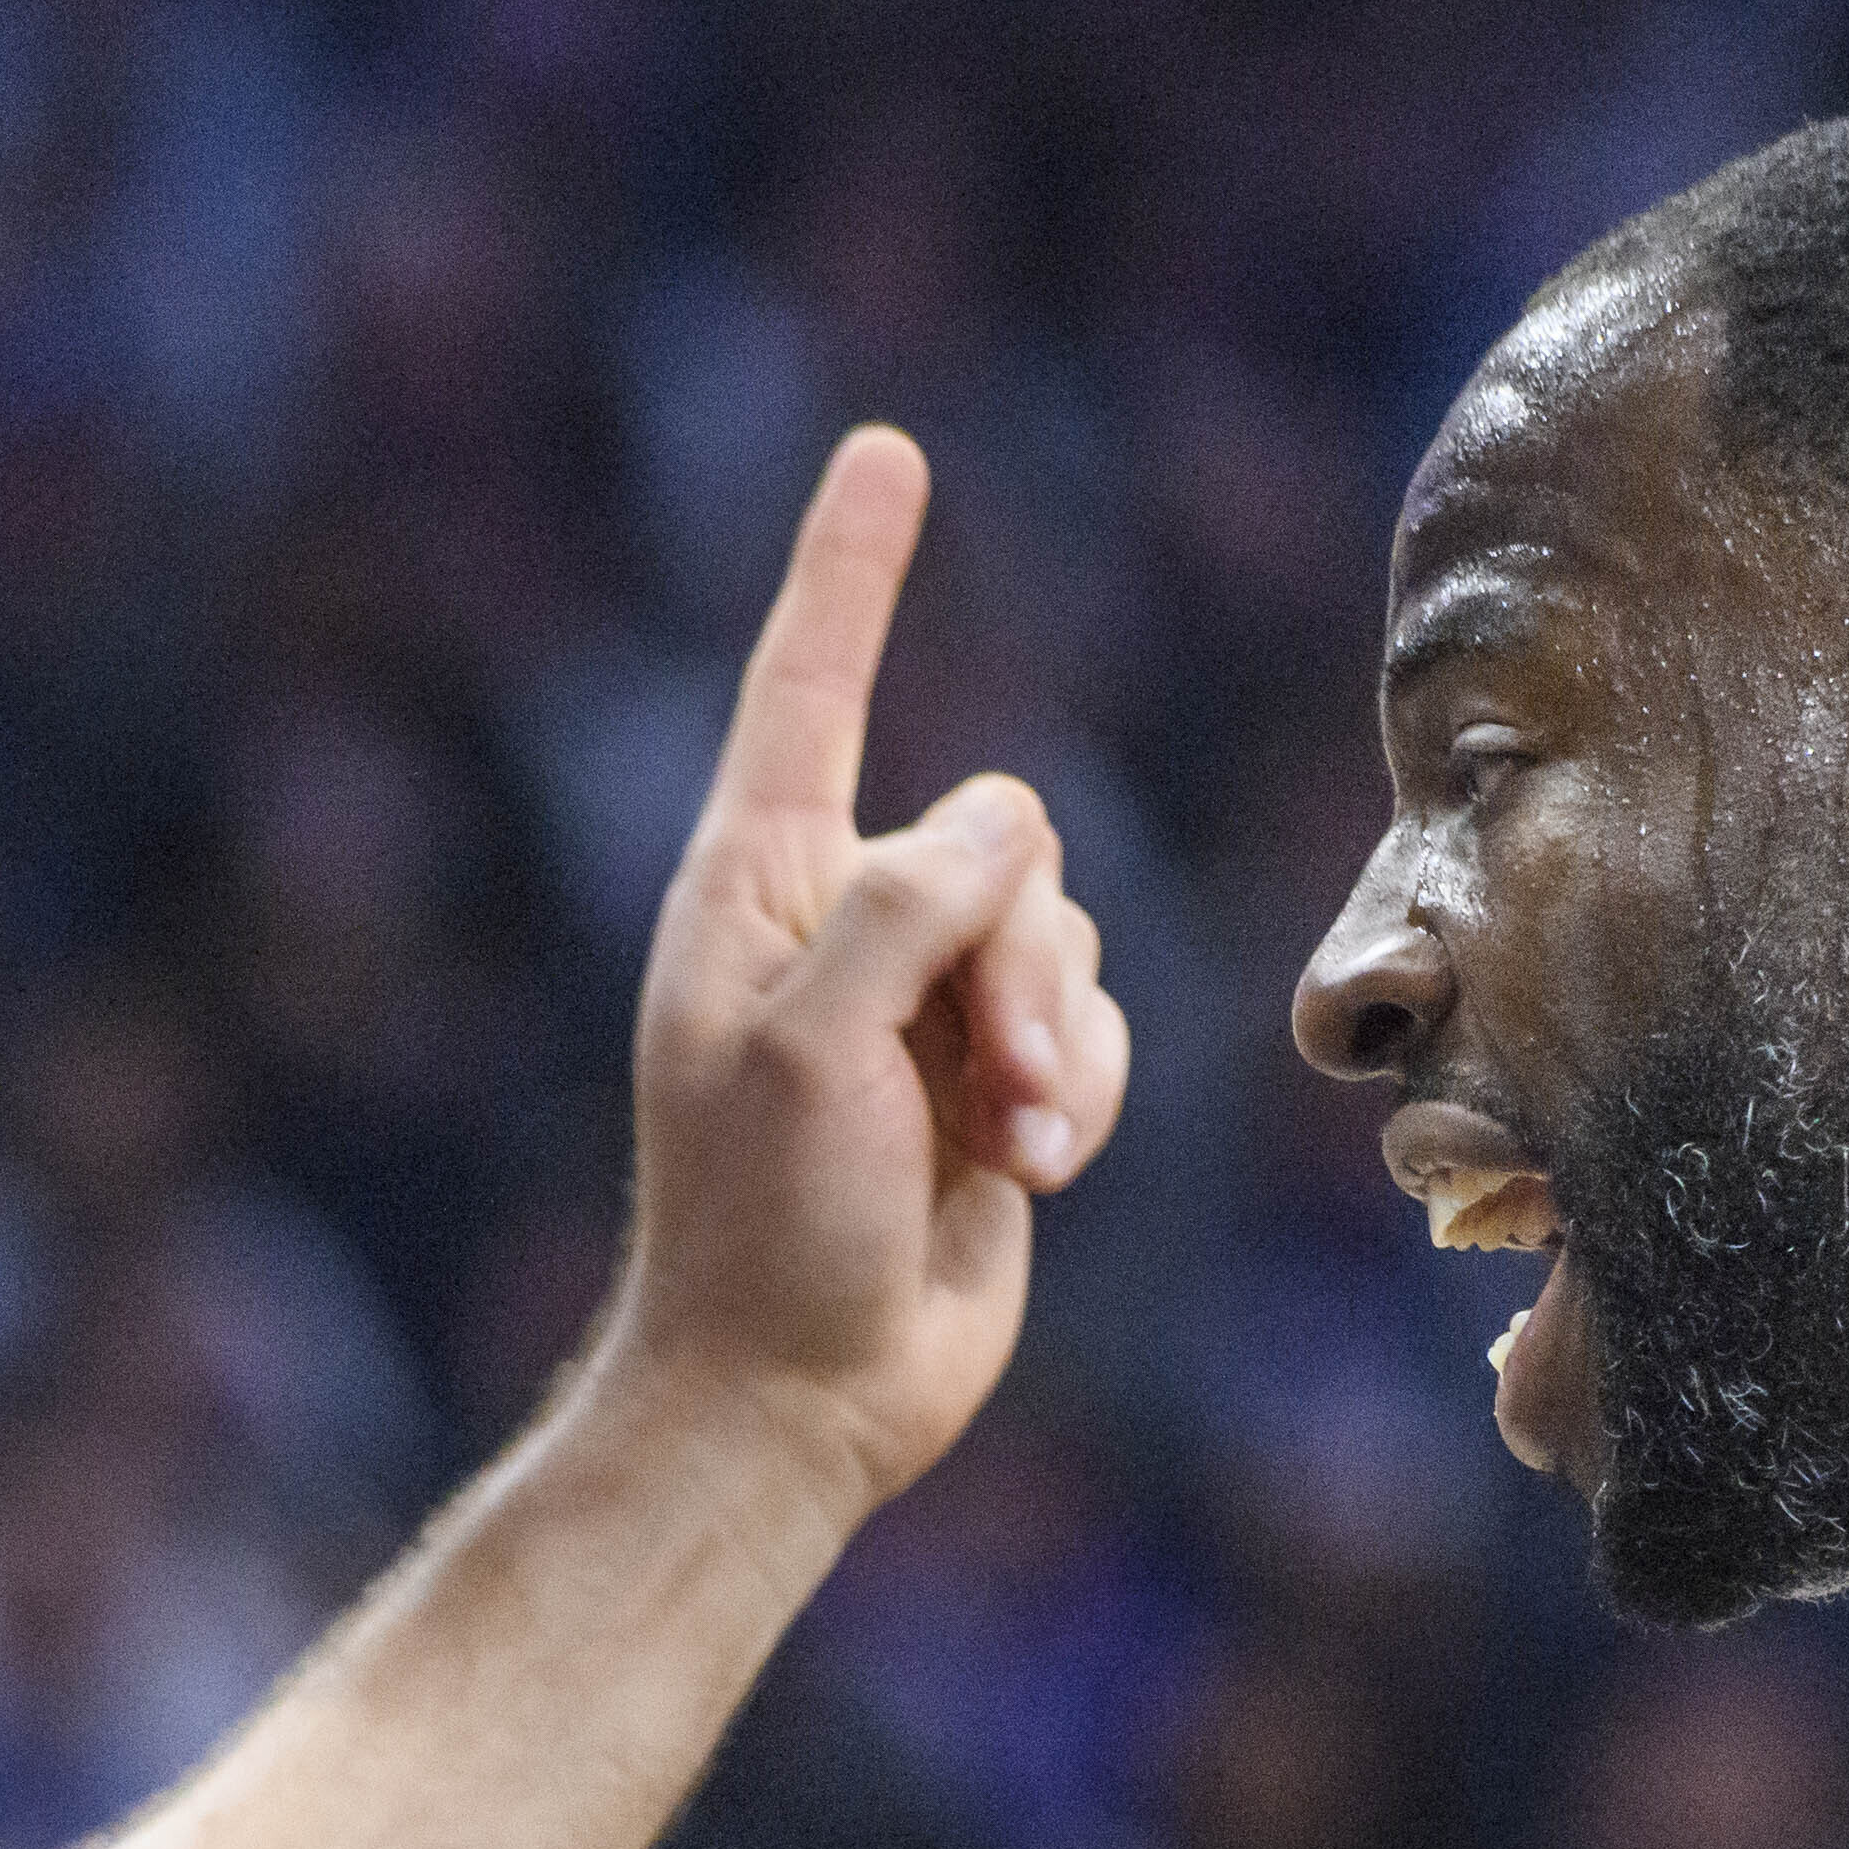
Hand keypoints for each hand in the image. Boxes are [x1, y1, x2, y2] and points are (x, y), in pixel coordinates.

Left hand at [586, 427, 1128, 1527]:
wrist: (798, 1394)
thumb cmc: (764, 1229)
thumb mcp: (808, 1047)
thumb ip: (902, 905)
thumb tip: (1005, 831)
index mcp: (755, 884)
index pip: (810, 687)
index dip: (853, 572)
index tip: (890, 454)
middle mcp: (841, 919)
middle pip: (1004, 835)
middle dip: (1024, 960)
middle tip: (994, 1090)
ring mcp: (925, 999)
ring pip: (1066, 929)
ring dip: (1059, 1044)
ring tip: (1011, 1149)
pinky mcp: (997, 1076)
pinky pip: (1094, 1021)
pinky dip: (1082, 1093)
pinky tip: (1032, 1175)